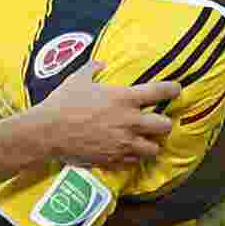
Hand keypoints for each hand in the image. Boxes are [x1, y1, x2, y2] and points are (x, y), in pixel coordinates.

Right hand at [33, 60, 180, 167]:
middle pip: (164, 125)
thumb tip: (100, 64)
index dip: (172, 90)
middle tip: (159, 122)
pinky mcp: (113, 159)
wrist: (47, 132)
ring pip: (153, 149)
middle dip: (165, 123)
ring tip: (146, 141)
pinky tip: (129, 153)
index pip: (159, 92)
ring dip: (152, 144)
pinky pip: (134, 162)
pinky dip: (135, 158)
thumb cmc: (64, 102)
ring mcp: (123, 143)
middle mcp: (129, 121)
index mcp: (124, 98)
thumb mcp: (78, 79)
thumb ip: (93, 69)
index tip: (177, 89)